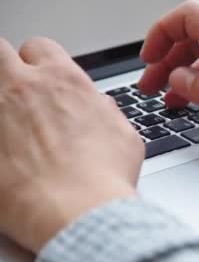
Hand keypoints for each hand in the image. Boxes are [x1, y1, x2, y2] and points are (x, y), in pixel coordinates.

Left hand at [0, 38, 142, 251]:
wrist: (78, 212)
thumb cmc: (104, 179)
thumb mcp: (124, 136)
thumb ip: (106, 113)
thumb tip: (99, 107)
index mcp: (64, 81)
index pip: (40, 48)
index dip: (40, 65)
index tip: (41, 81)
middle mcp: (24, 88)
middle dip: (6, 68)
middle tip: (13, 95)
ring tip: (10, 127)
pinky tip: (7, 157)